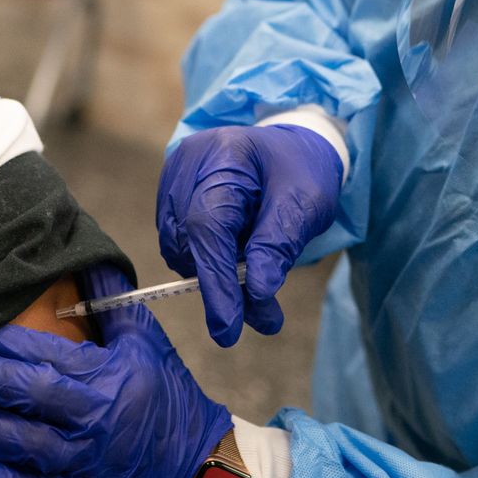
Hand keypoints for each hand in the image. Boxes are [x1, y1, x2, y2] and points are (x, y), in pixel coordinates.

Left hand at [0, 265, 232, 477]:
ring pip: (21, 444)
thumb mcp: (144, 339)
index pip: (46, 355)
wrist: (194, 460)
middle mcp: (94, 422)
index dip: (2, 344)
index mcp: (108, 379)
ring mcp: (85, 464)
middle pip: (27, 395)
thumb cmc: (166, 394)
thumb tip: (85, 254)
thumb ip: (111, 298)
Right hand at [158, 123, 342, 345]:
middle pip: (188, 240)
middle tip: (264, 315)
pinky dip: (207, 259)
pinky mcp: (170, 193)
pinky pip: (178, 242)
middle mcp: (189, 162)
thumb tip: (258, 294)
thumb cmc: (301, 172)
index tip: (228, 328)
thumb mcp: (307, 206)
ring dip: (215, 273)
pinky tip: (237, 252)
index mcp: (226, 153)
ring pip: (179, 247)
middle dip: (222, 284)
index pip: (208, 226)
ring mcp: (174, 176)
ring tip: (257, 272)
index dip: (216, 281)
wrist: (290, 148)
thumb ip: (279, 247)